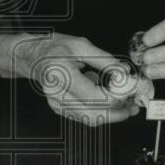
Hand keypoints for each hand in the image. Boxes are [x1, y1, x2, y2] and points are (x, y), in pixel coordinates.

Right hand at [11, 34, 138, 124]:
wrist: (31, 56)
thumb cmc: (54, 47)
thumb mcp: (81, 45)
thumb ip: (105, 60)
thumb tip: (125, 74)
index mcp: (61, 74)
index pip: (94, 97)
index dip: (116, 98)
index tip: (131, 91)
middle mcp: (56, 92)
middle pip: (93, 114)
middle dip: (118, 112)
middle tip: (133, 105)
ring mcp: (55, 103)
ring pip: (90, 119)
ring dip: (111, 116)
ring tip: (127, 106)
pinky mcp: (58, 108)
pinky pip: (83, 116)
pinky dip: (100, 112)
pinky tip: (107, 102)